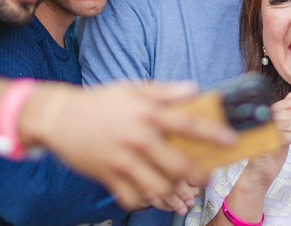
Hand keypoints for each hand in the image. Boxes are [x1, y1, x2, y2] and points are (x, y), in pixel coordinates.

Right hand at [31, 82, 237, 209]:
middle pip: (178, 165)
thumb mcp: (133, 88)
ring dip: (173, 193)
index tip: (232, 141)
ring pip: (158, 187)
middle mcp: (138, 137)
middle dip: (198, 176)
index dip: (213, 134)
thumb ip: (165, 91)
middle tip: (205, 178)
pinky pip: (133, 197)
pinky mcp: (108, 175)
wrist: (58, 116)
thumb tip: (194, 89)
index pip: (188, 123)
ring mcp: (122, 159)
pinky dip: (145, 201)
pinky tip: (149, 195)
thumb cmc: (100, 101)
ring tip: (180, 191)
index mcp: (147, 113)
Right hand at [242, 90, 290, 187]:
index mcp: (268, 114)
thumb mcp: (282, 130)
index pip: (287, 103)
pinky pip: (285, 136)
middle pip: (290, 114)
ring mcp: (263, 131)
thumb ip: (287, 113)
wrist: (261, 172)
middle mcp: (264, 120)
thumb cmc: (272, 150)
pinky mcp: (264, 144)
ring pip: (289, 124)